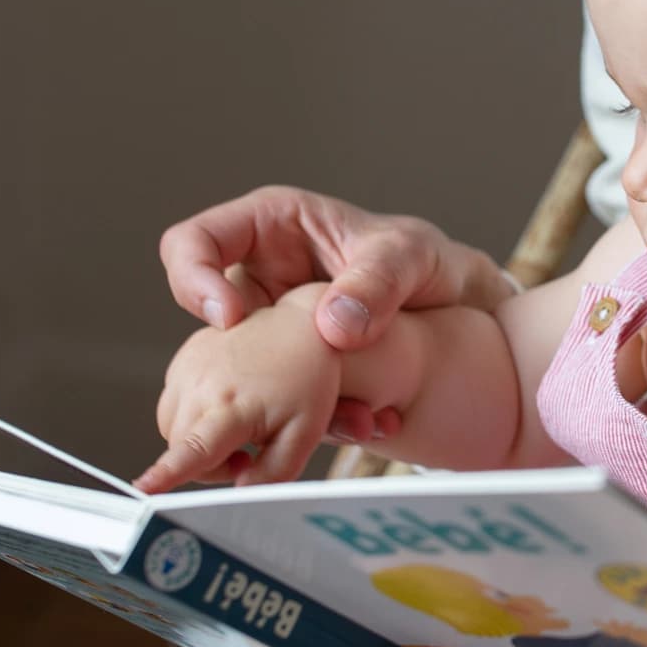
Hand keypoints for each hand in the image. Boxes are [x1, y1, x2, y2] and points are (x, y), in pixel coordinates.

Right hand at [135, 295, 343, 492]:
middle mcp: (201, 384)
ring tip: (239, 428)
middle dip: (209, 464)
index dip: (167, 472)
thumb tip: (241, 491)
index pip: (194, 448)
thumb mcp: (305, 432)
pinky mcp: (183, 358)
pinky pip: (173, 403)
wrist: (299, 326)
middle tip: (248, 456)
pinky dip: (192, 414)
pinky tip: (225, 404)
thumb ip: (274, 470)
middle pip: (180, 447)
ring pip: (172, 428)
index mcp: (232, 405)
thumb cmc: (306, 379)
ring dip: (197, 439)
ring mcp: (187, 368)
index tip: (144, 487)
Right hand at [160, 186, 516, 440]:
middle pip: (204, 320)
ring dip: (281, 403)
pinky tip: (364, 421)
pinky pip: (281, 401)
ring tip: (346, 414)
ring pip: (242, 372)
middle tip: (275, 387)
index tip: (230, 318)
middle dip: (233, 361)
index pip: (193, 243)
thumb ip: (376, 283)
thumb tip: (333, 329)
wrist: (453, 303)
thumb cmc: (423, 258)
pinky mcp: (291, 370)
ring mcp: (270, 326)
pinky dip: (317, 419)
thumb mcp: (409, 256)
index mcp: (269, 224)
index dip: (194, 280)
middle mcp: (259, 276)